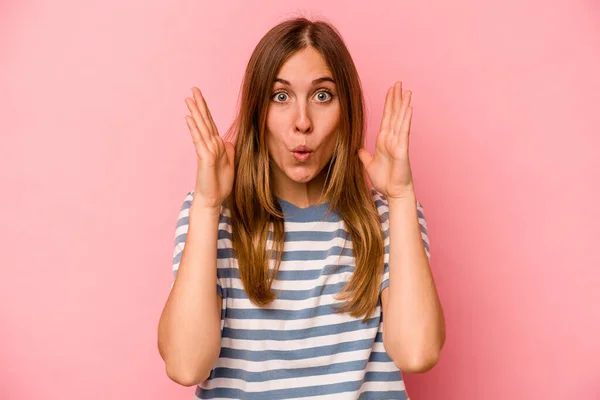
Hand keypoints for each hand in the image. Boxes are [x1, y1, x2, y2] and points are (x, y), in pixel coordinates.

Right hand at [185, 87, 234, 208]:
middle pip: (204, 121)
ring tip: (189, 99)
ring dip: (195, 112)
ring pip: (201, 127)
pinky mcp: (204, 158)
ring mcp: (206, 150)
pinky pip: (199, 141)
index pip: (211, 123)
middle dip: (199, 105)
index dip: (206, 109)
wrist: (213, 199)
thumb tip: (228, 141)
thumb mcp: (230, 164)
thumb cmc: (220, 184)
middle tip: (193, 89)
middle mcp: (210, 145)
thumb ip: (229, 151)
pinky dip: (195, 129)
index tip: (200, 96)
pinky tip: (189, 118)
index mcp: (216, 145)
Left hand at [358, 81, 414, 199]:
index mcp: (384, 140)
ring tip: (407, 91)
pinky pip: (404, 132)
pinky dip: (406, 120)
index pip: (387, 118)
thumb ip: (364, 156)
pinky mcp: (402, 149)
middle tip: (398, 83)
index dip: (388, 104)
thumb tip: (358, 149)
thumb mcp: (369, 165)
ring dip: (403, 105)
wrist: (392, 193)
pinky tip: (409, 108)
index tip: (390, 90)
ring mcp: (398, 143)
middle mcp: (392, 139)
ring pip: (401, 120)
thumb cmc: (384, 181)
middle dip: (396, 99)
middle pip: (394, 114)